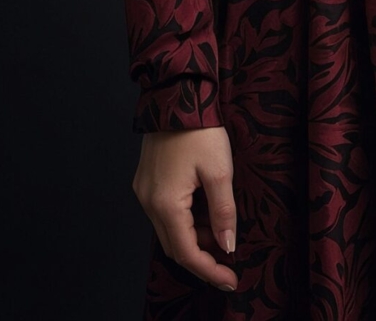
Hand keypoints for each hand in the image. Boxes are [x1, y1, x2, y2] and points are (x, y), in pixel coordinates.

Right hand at [132, 125, 237, 291]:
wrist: (175, 95)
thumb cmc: (199, 130)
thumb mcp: (219, 172)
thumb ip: (223, 213)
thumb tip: (227, 245)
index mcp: (165, 204)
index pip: (186, 253)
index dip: (209, 270)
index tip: (231, 280)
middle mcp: (148, 202)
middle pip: (174, 246)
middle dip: (201, 257)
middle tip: (228, 261)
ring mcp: (144, 191)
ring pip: (168, 230)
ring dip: (193, 237)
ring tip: (219, 230)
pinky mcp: (145, 180)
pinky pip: (163, 213)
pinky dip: (183, 220)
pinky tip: (202, 212)